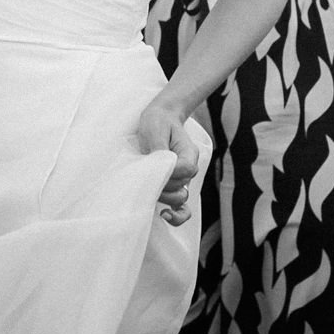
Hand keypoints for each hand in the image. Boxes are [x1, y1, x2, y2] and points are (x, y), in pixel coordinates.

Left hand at [136, 103, 200, 225]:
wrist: (159, 118)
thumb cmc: (156, 122)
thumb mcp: (155, 130)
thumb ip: (158, 149)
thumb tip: (157, 167)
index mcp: (188, 154)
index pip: (184, 169)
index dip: (169, 172)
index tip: (152, 165)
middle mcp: (188, 168)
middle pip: (181, 187)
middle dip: (162, 186)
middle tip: (144, 179)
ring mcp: (182, 179)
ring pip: (180, 199)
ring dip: (164, 198)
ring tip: (149, 194)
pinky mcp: (173, 185)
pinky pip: (181, 207)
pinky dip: (177, 215)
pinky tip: (165, 216)